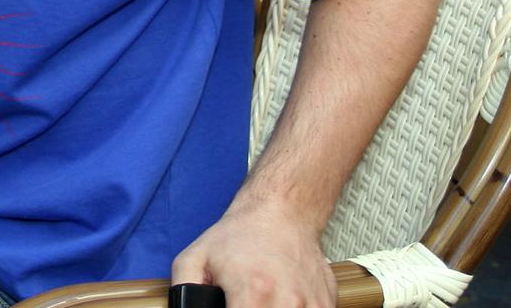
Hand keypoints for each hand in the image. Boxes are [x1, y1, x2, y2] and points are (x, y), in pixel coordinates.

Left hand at [171, 197, 334, 307]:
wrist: (281, 213)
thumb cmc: (238, 236)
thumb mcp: (195, 258)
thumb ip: (183, 290)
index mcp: (253, 292)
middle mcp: (288, 302)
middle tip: (240, 303)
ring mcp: (312, 305)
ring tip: (261, 301)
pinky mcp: (327, 304)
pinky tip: (280, 302)